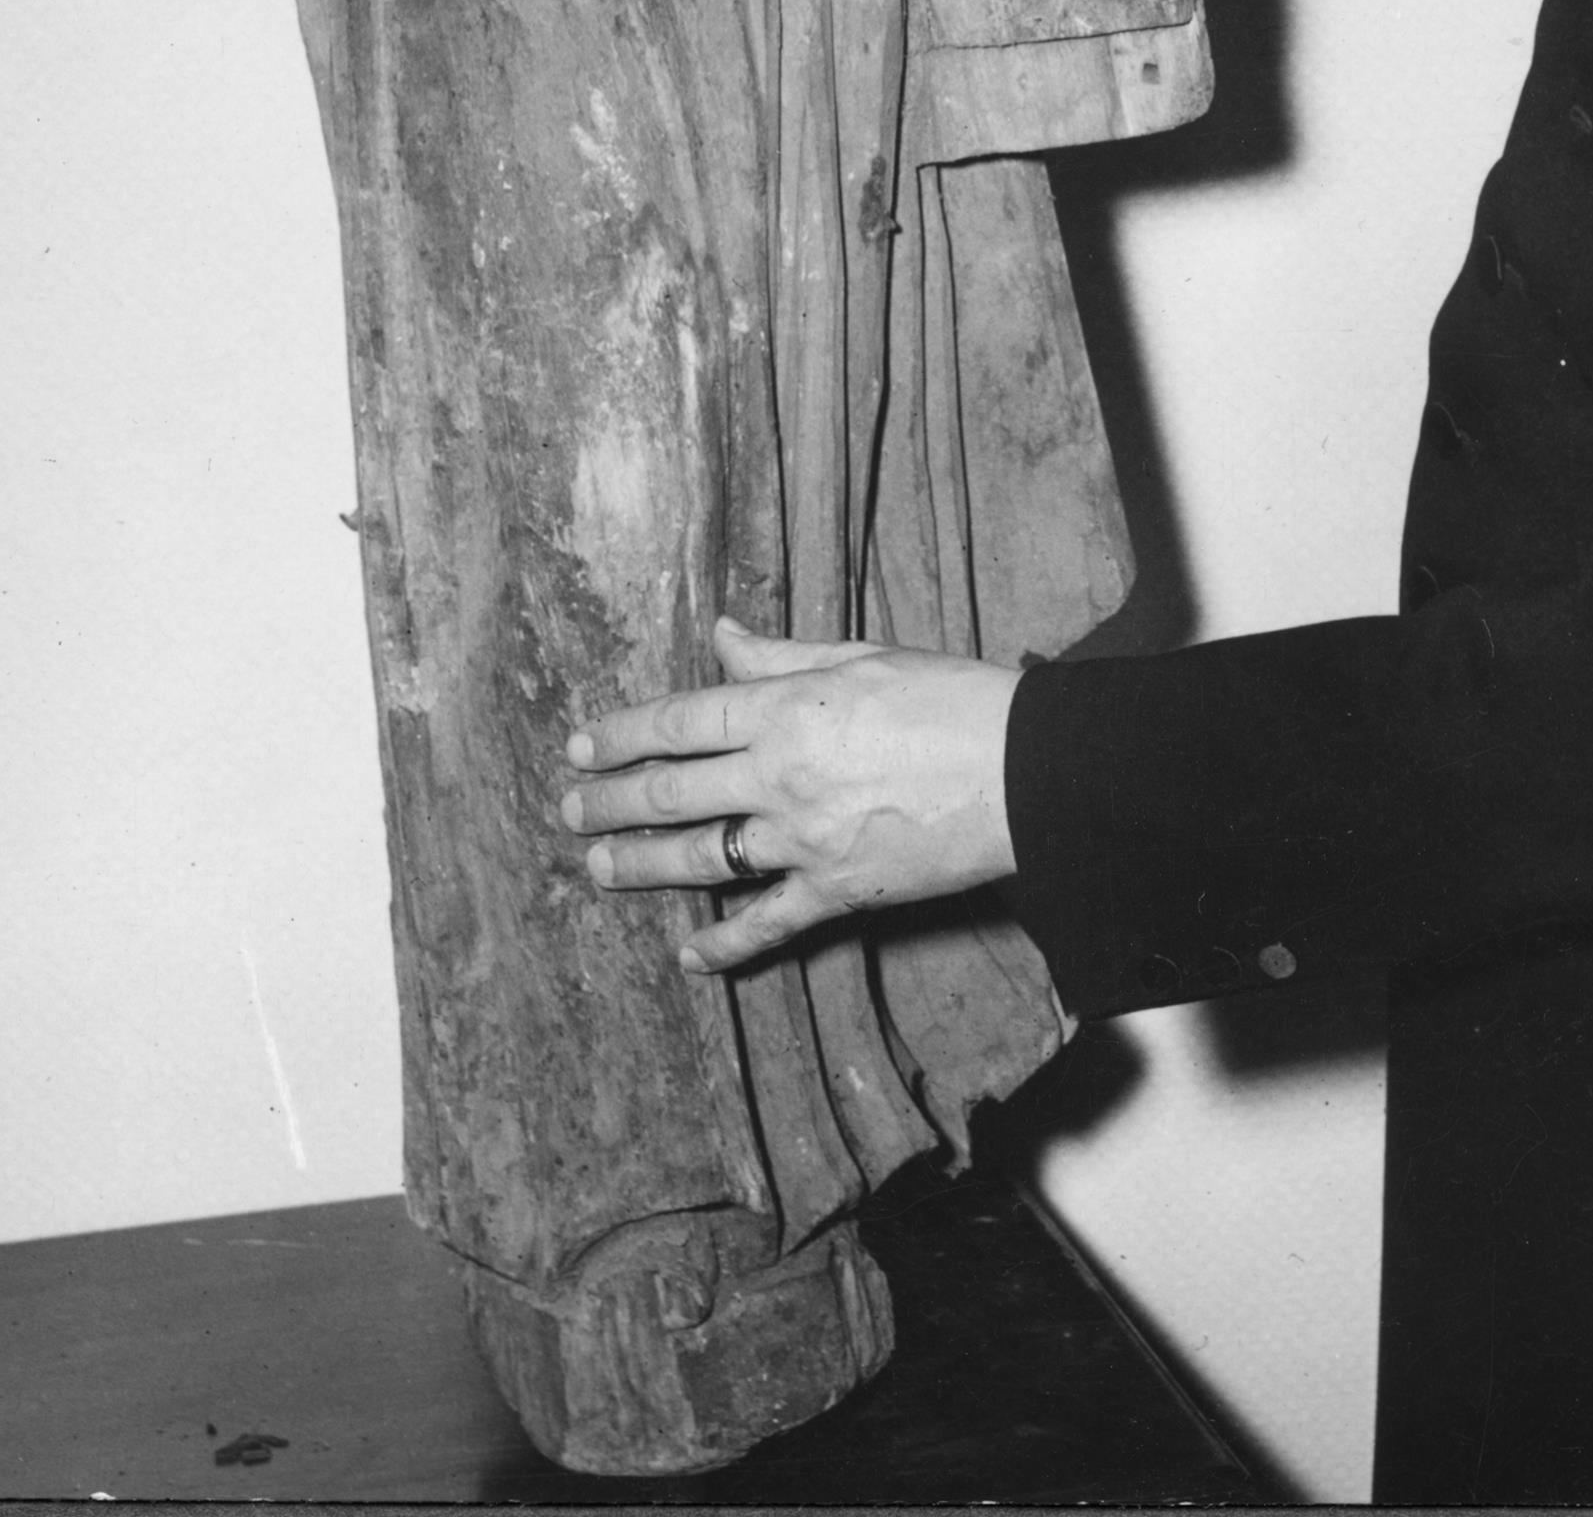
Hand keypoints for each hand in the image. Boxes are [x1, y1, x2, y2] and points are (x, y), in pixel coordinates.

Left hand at [562, 614, 1020, 971]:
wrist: (1024, 772)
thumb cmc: (950, 698)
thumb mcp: (862, 656)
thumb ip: (781, 657)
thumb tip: (722, 637)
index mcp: (786, 710)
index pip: (678, 721)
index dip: (621, 735)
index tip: (580, 746)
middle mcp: (780, 777)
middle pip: (671, 793)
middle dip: (610, 804)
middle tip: (568, 812)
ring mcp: (803, 841)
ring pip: (700, 859)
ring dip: (640, 867)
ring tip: (598, 868)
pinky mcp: (836, 892)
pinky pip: (765, 925)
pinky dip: (723, 944)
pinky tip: (689, 955)